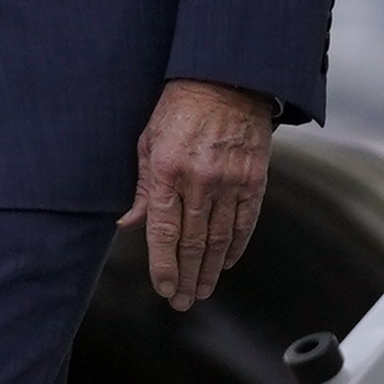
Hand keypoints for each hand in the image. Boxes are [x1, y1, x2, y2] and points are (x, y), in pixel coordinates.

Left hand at [122, 78, 276, 312]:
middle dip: (185, 278)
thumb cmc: (180, 108)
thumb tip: (129, 224)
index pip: (163, 233)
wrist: (228, 80)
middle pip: (192, 244)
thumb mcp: (148, 141)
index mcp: (168, 172)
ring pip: (218, 240)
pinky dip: (235, 248)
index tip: (163, 290)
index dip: (163, 267)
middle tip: (182, 303)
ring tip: (202, 292)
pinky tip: (226, 264)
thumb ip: (142, 187)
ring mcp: (230, 182)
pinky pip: (245, 223)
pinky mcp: (254, 180)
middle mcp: (199, 181)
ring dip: (209, 271)